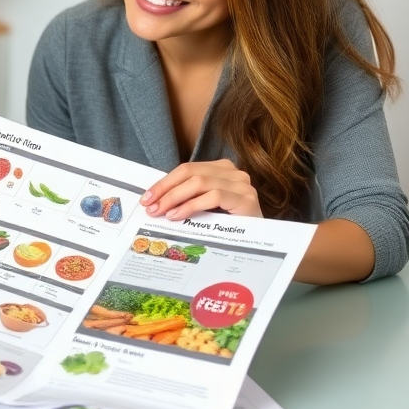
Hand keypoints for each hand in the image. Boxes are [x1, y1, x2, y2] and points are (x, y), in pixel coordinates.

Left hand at [140, 160, 261, 220]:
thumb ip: (187, 196)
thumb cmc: (230, 224)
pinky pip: (213, 196)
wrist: (261, 241)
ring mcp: (242, 184)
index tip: (147, 197)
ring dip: (175, 198)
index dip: (164, 182)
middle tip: (151, 206)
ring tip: (163, 212)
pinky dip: (192, 205)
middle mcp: (233, 172)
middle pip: (190, 173)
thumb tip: (156, 199)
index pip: (186, 169)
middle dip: (166, 190)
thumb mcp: (205, 205)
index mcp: (221, 168)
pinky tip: (179, 215)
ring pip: (199, 182)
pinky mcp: (246, 199)